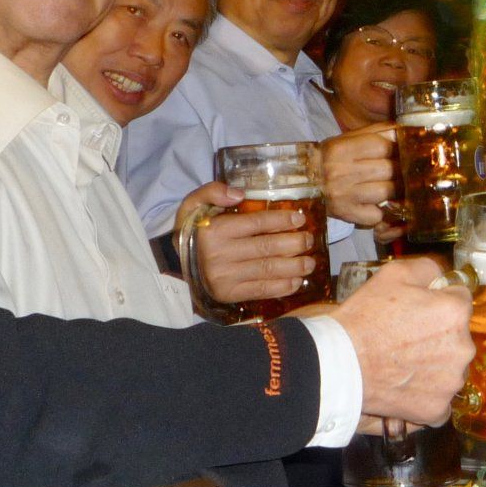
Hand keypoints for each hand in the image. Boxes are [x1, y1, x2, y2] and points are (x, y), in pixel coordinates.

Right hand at [175, 181, 314, 305]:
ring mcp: (225, 277)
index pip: (256, 223)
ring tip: (310, 262)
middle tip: (309, 240)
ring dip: (294, 267)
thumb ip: (212, 191)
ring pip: (267, 270)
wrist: (175, 267)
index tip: (299, 219)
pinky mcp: (229, 294)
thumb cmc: (192, 233)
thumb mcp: (193, 206)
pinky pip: (261, 290)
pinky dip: (282, 287)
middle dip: (294, 244)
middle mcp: (220, 255)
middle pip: (266, 248)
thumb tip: (240, 194)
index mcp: (214, 230)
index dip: (281, 221)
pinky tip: (297, 281)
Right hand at [322, 122, 398, 227]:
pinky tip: (376, 204)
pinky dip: (381, 211)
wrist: (302, 183)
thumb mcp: (347, 139)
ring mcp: (343, 195)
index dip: (397, 148)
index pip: (382, 146)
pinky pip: (376, 215)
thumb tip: (405, 131)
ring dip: (394, 190)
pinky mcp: (346, 214)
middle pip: (388, 169)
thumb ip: (376, 132)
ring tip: (393, 186)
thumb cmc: (330, 158)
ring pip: (387, 191)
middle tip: (401, 170)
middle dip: (400, 169)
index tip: (402, 151)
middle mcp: (340, 172)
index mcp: (341, 149)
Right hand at [333, 256, 473, 425]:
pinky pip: (441, 400)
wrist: (340, 363)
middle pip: (458, 337)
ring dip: (435, 366)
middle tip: (407, 338)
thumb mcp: (394, 273)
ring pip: (451, 369)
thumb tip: (441, 277)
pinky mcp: (437, 409)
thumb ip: (428, 269)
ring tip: (403, 364)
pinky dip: (428, 396)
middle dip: (439, 336)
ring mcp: (451, 382)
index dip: (438, 303)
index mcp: (455, 312)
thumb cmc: (365, 318)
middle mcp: (462, 347)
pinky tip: (407, 387)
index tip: (418, 311)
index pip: (460, 300)